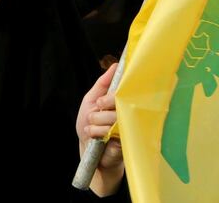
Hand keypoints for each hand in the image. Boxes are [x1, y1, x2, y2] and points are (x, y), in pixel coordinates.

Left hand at [76, 63, 123, 196]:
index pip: (122, 92)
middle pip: (118, 103)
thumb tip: (115, 65)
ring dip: (95, 124)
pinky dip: (97, 135)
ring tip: (92, 129)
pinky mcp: (126, 141)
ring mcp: (127, 127)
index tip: (100, 102)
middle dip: (100, 109)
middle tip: (94, 114)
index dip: (110, 96)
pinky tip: (96, 138)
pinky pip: (110, 133)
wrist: (91, 153)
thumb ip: (103, 82)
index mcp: (120, 101)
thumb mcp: (91, 100)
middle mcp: (126, 113)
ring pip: (111, 118)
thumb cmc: (90, 125)